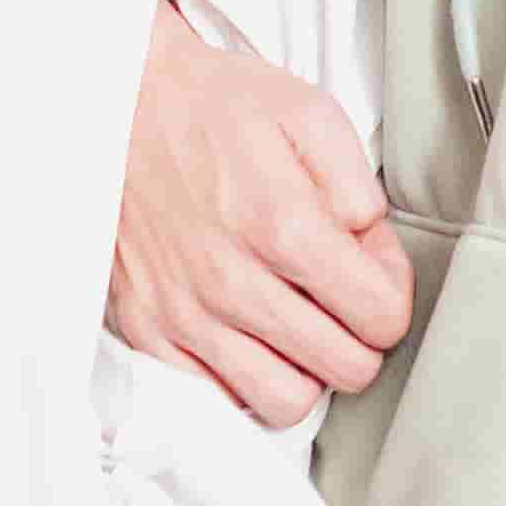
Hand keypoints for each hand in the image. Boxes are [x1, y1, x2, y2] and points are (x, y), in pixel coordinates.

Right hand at [113, 0, 407, 427]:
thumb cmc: (212, 108)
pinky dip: (243, 377)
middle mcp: (232, 281)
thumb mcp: (308, 114)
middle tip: (340, 298)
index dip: (391, 295)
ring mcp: (185, 313)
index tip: (371, 272)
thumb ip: (359, 187)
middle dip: (359, 336)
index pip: (381, 317)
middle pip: (345, 368)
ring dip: (306, 368)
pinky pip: (217, 397)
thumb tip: (374, 254)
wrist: (113, 105)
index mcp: (282, 225)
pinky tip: (247, 334)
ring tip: (296, 323)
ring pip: (286, 400)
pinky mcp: (147, 329)